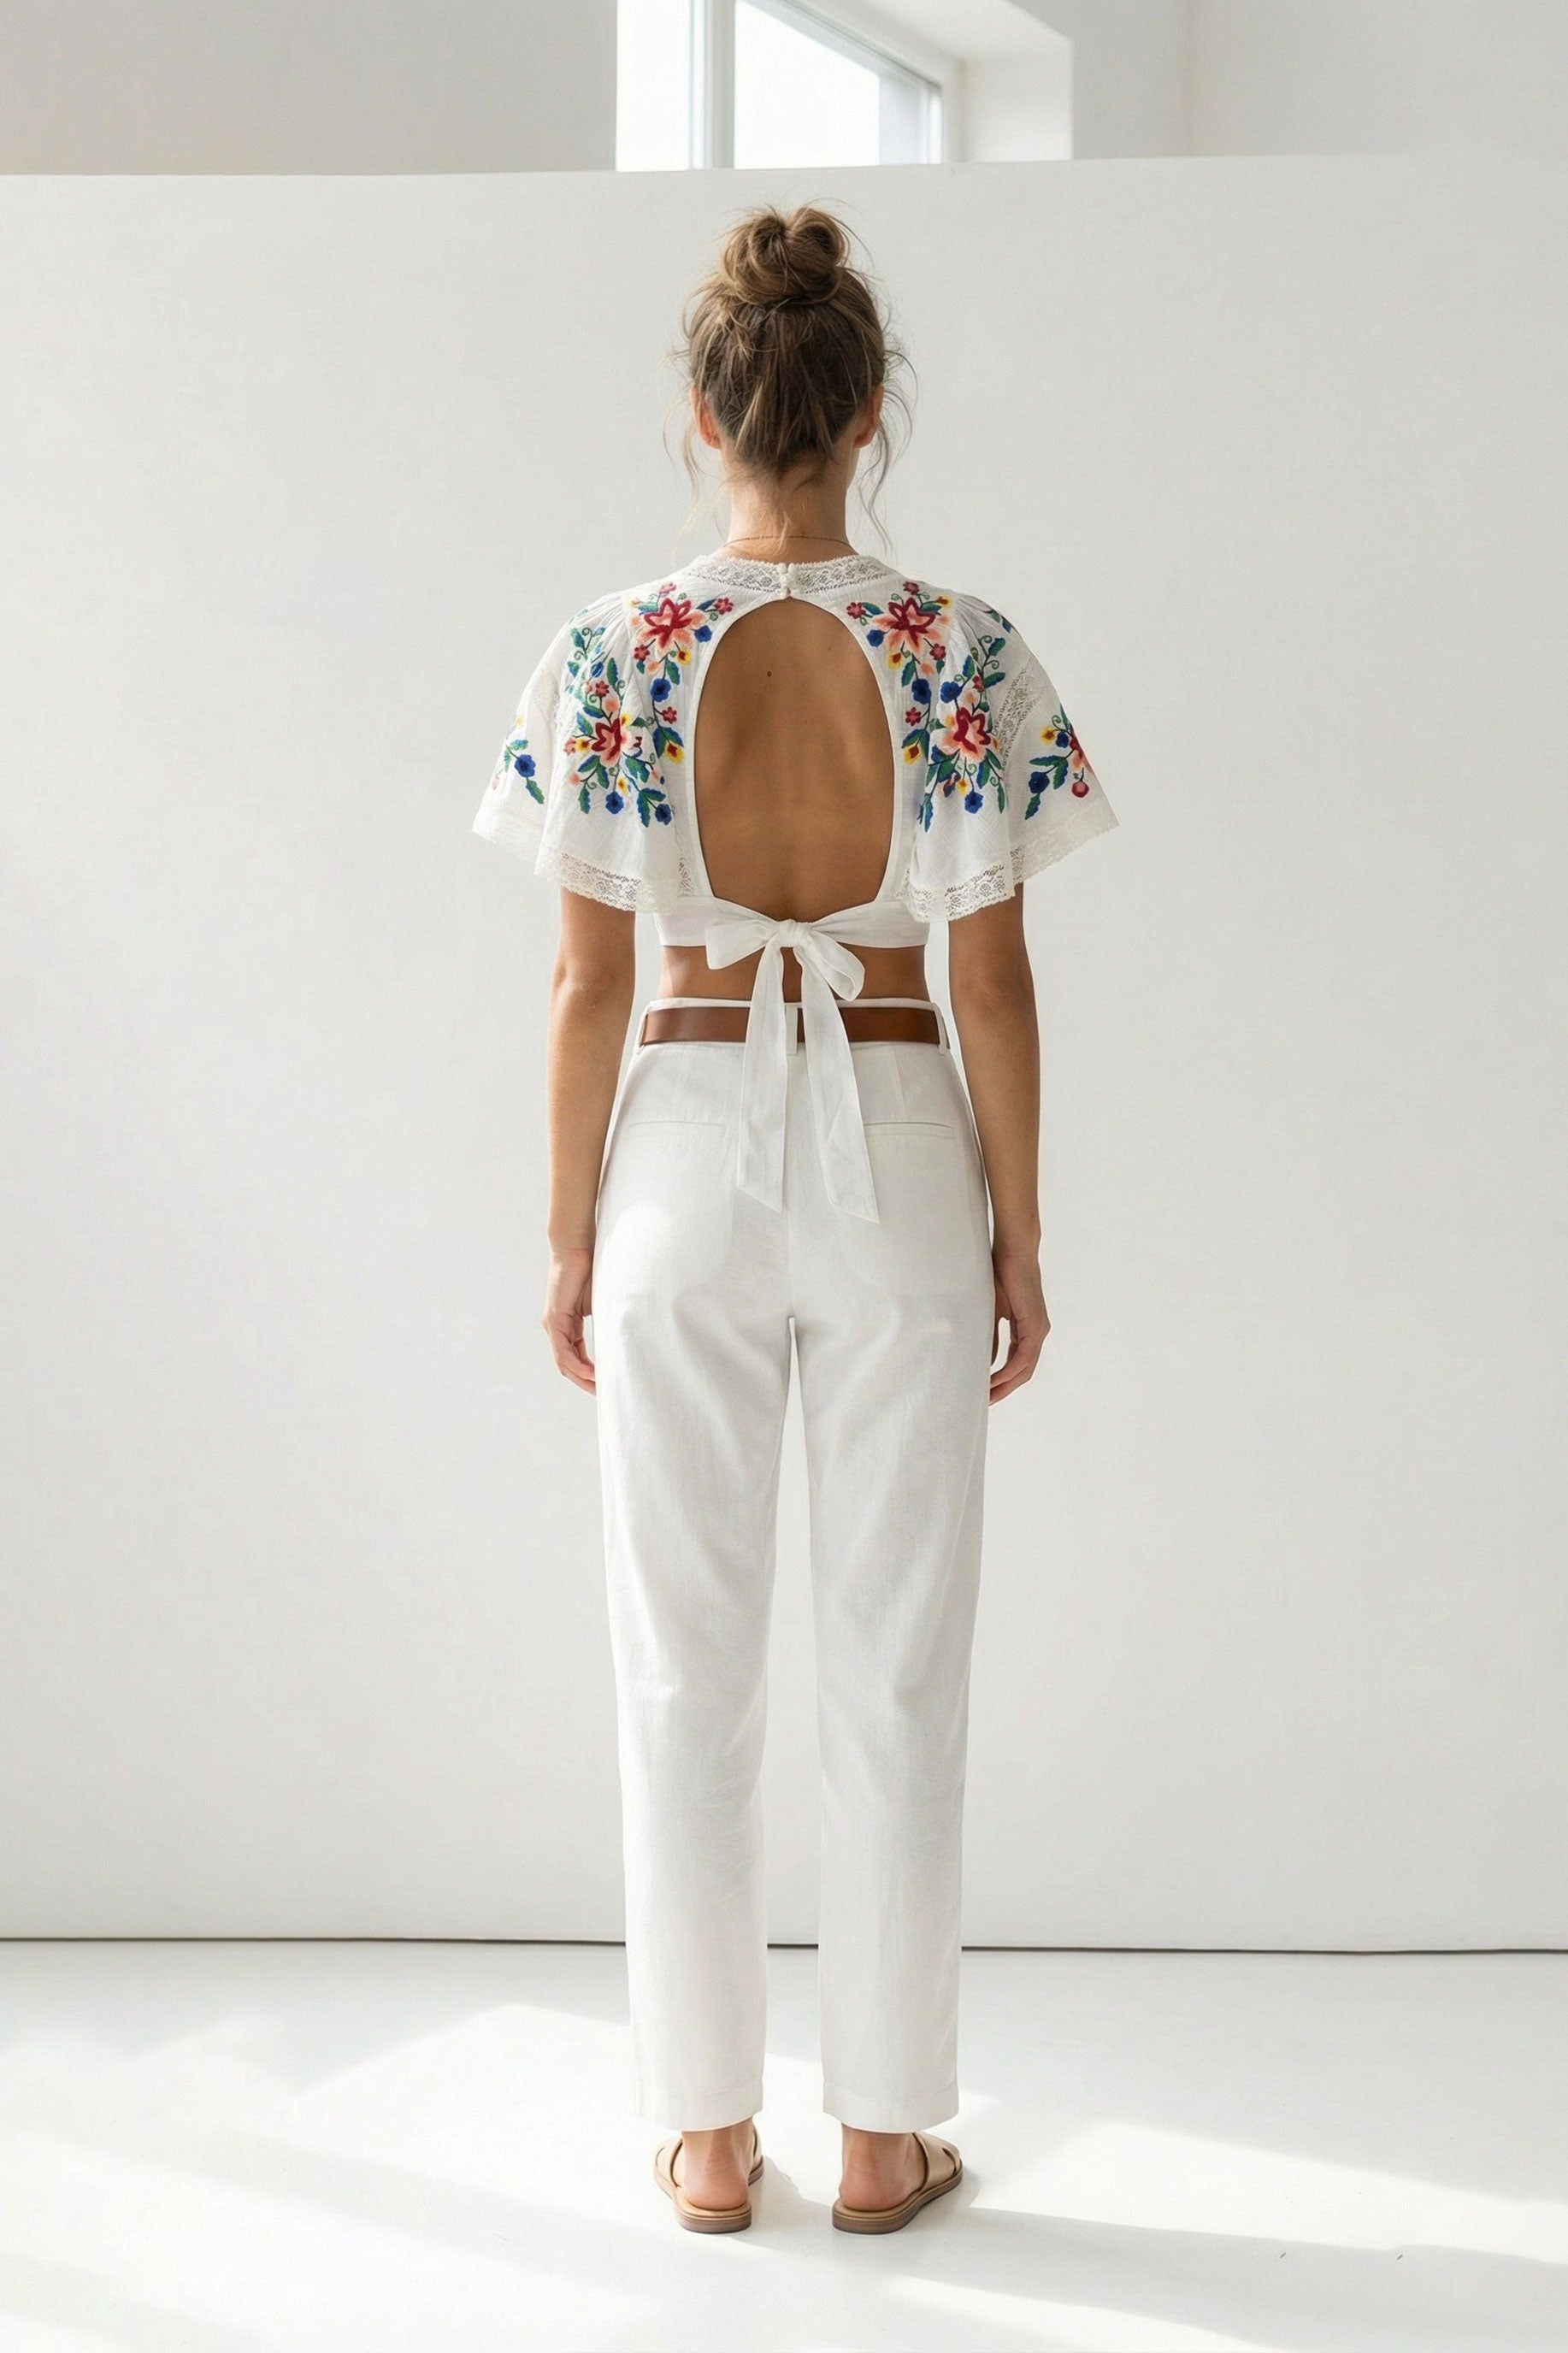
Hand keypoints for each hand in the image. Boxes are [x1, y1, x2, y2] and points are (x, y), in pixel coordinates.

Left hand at [543, 1245, 595, 1393]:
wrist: (577, 1246)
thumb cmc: (591, 1269)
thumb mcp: (602, 1303)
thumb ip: (606, 1321)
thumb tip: (623, 1337)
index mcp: (568, 1325)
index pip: (576, 1357)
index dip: (589, 1374)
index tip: (606, 1384)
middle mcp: (557, 1328)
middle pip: (568, 1365)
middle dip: (585, 1382)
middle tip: (604, 1396)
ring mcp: (553, 1324)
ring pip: (564, 1362)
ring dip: (581, 1378)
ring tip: (600, 1389)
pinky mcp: (554, 1319)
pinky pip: (563, 1350)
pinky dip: (576, 1364)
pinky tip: (590, 1373)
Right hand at [990, 1245, 1049, 1402]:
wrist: (1013, 1251)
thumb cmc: (1000, 1274)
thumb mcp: (991, 1311)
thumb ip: (990, 1336)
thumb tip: (985, 1361)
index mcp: (1027, 1330)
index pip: (1018, 1363)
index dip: (1003, 1380)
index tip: (985, 1390)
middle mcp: (1037, 1333)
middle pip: (1024, 1372)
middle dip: (1005, 1389)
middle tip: (985, 1402)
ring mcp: (1039, 1330)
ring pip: (1025, 1368)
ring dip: (1006, 1385)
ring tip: (987, 1396)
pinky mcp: (1035, 1325)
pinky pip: (1023, 1356)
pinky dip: (1009, 1370)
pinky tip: (994, 1379)